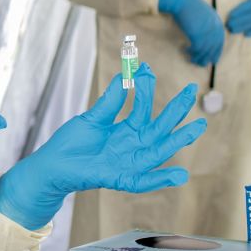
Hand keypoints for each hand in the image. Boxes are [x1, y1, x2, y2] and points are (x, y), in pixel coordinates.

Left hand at [0, 64, 205, 229]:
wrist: (52, 165)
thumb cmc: (72, 143)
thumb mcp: (93, 118)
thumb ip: (110, 101)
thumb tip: (125, 76)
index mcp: (126, 130)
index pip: (144, 108)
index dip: (147, 89)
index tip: (146, 69)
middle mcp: (132, 146)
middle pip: (159, 127)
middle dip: (175, 111)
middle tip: (190, 91)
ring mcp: (128, 163)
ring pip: (158, 151)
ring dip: (177, 140)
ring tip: (198, 127)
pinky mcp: (119, 178)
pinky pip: (144, 181)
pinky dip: (161, 179)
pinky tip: (180, 174)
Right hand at [159, 0, 224, 65]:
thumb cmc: (188, 4)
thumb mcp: (202, 13)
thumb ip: (206, 24)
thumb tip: (203, 35)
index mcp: (217, 22)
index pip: (220, 41)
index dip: (216, 52)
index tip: (212, 59)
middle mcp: (215, 27)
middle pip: (215, 47)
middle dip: (208, 57)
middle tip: (201, 64)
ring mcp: (207, 31)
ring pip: (206, 50)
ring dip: (198, 57)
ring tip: (191, 60)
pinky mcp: (198, 34)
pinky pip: (197, 48)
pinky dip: (191, 52)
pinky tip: (185, 51)